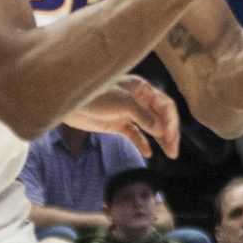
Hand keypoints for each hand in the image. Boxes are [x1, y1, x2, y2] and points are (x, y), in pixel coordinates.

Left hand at [64, 74, 180, 159]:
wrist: (69, 102)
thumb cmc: (94, 95)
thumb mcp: (122, 102)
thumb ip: (142, 115)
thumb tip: (161, 130)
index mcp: (141, 88)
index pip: (165, 105)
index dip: (170, 121)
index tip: (170, 137)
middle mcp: (138, 99)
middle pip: (160, 117)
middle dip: (169, 133)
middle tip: (173, 151)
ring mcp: (128, 112)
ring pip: (151, 127)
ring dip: (160, 140)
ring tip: (169, 154)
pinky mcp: (118, 124)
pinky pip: (135, 135)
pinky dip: (143, 143)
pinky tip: (148, 153)